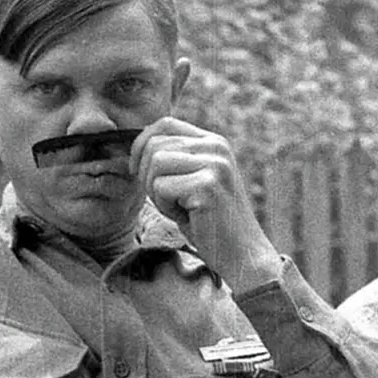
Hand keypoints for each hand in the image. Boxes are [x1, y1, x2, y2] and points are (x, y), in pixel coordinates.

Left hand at [132, 118, 283, 292]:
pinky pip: (161, 188)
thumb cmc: (209, 221)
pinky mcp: (207, 185)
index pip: (164, 124)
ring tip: (181, 208)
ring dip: (157, 193)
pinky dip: (166, 207)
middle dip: (148, 176)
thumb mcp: (193, 180)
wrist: (242, 254)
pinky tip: (188, 216)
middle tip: (170, 200)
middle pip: (154, 145)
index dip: (141, 144)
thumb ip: (174, 159)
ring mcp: (214, 164)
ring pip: (155, 165)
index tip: (136, 170)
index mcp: (213, 141)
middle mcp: (216, 147)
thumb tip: (135, 146)